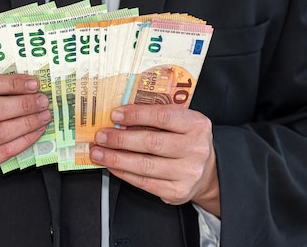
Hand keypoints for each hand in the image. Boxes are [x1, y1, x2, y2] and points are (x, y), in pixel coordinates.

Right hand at [0, 74, 50, 182]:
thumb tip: (29, 85)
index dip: (13, 84)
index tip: (33, 83)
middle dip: (23, 104)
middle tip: (42, 101)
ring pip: (0, 132)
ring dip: (27, 123)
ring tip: (43, 115)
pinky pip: (5, 151)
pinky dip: (25, 140)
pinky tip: (36, 131)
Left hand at [89, 105, 220, 216]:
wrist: (207, 170)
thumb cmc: (186, 140)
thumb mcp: (180, 121)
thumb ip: (155, 117)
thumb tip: (120, 117)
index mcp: (196, 124)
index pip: (163, 117)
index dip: (136, 115)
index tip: (115, 115)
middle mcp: (195, 149)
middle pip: (151, 143)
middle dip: (120, 139)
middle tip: (101, 136)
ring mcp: (188, 172)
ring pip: (145, 165)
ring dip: (116, 158)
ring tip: (99, 152)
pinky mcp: (178, 191)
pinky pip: (144, 182)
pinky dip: (124, 173)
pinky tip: (112, 166)